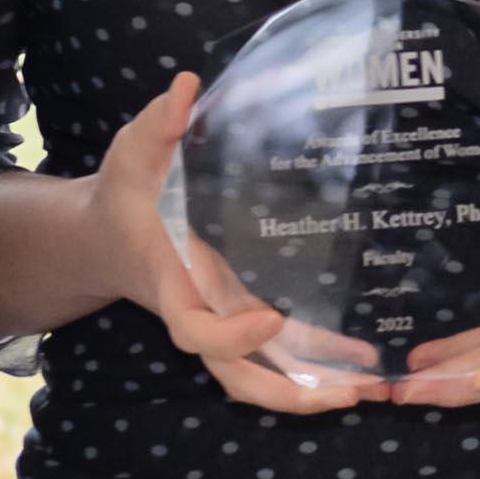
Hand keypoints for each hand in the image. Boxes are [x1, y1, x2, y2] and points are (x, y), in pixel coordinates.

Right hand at [78, 70, 386, 415]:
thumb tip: (185, 87)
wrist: (110, 234)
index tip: (273, 316)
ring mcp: (221, 322)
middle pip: (236, 376)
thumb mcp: (134, 153)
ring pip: (260, 378)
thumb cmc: (125, 192)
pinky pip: (276, 357)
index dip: (231, 335)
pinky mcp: (240, 319)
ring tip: (370, 389)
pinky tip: (364, 365)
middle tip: (350, 390)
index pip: (194, 330)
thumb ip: (157, 123)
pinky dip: (315, 367)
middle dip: (289, 392)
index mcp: (172, 283)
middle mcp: (199, 313)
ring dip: (313, 390)